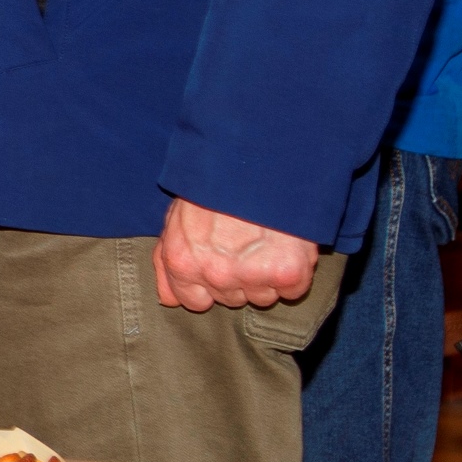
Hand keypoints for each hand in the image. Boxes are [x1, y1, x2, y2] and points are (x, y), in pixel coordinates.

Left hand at [153, 198, 321, 311]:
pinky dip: (294, 274)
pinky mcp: (286, 273)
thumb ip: (167, 261)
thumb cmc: (213, 184)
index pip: (195, 303)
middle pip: (232, 299)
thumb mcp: (176, 217)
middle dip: (238, 277)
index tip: (221, 265)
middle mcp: (215, 275)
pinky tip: (286, 247)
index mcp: (183, 263)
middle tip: (246, 243)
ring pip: (263, 297)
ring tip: (265, 241)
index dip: (209, 286)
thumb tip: (168, 300)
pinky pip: (292, 291)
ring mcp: (251, 276)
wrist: (255, 159)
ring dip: (267, 277)